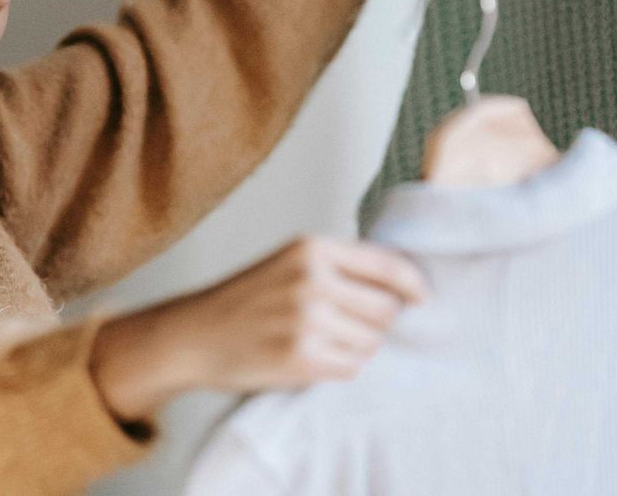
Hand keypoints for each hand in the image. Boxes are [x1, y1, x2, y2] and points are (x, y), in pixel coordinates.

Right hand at [90, 236, 427, 420]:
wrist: (193, 335)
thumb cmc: (244, 300)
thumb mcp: (287, 262)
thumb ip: (338, 265)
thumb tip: (402, 281)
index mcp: (312, 248)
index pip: (388, 267)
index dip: (413, 287)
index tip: (423, 299)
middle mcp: (312, 279)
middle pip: (385, 309)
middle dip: (375, 321)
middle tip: (346, 326)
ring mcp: (307, 320)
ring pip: (371, 341)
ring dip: (357, 347)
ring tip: (323, 341)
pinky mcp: (301, 357)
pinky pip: (351, 367)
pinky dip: (339, 367)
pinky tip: (313, 358)